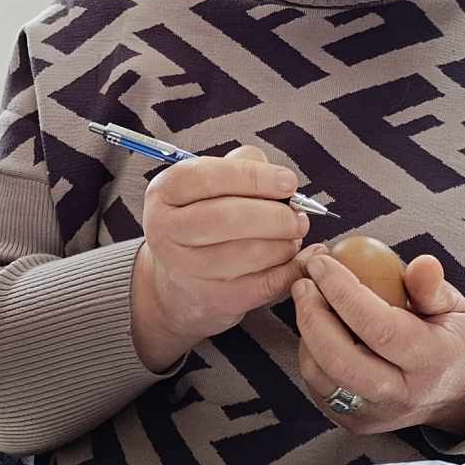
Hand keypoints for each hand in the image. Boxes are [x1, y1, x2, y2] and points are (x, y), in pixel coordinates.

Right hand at [130, 145, 309, 371]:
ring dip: (283, 244)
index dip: (254, 177)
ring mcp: (184, 269)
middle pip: (227, 218)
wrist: (181, 279)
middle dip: (275, 216)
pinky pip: (262, 285)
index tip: (289, 182)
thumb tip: (282, 181)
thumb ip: (244, 166)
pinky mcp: (211, 299)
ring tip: (292, 237)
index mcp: (165, 191)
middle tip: (298, 217)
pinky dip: (288, 270)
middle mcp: (165, 230)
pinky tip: (295, 259)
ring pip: (248, 254)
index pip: (207, 177)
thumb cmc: (205, 217)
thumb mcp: (212, 183)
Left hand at [292, 248, 464, 438]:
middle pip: (340, 359)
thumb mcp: (454, 308)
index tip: (321, 263)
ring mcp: (376, 414)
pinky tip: (316, 328)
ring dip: (305, 334)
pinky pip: (319, 388)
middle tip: (303, 282)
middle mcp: (402, 394)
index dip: (342, 292)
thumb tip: (423, 263)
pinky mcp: (356, 423)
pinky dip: (309, 354)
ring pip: (322, 376)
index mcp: (430, 361)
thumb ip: (433, 286)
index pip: (378, 327)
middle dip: (312, 316)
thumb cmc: (451, 340)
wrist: (459, 394)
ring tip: (308, 300)